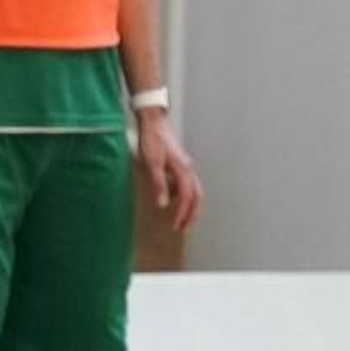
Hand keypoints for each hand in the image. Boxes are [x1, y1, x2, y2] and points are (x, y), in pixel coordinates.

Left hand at [136, 110, 204, 232]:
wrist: (154, 122)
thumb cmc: (153, 140)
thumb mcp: (152, 163)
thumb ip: (159, 184)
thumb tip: (163, 204)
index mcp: (183, 169)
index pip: (186, 197)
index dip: (182, 213)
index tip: (176, 226)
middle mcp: (189, 169)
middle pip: (197, 196)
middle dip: (192, 214)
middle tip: (184, 228)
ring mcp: (187, 166)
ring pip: (196, 190)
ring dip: (191, 206)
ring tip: (183, 219)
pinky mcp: (182, 164)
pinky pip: (189, 184)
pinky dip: (186, 196)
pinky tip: (174, 200)